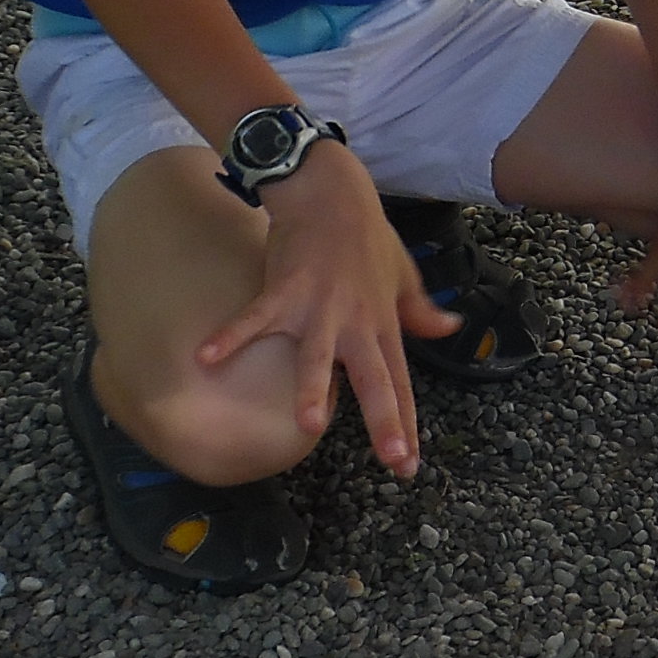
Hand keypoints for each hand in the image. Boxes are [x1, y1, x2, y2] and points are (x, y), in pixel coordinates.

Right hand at [195, 144, 457, 478]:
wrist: (330, 193)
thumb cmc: (365, 236)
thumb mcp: (402, 273)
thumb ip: (421, 309)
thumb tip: (451, 329)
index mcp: (382, 325)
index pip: (398, 382)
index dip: (405, 422)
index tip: (408, 464)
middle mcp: (355, 323)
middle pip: (374, 377)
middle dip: (383, 418)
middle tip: (392, 454)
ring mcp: (320, 308)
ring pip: (317, 354)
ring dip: (313, 387)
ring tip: (309, 424)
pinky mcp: (284, 290)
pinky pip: (254, 318)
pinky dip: (230, 335)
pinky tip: (206, 357)